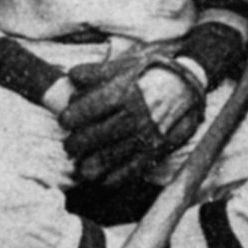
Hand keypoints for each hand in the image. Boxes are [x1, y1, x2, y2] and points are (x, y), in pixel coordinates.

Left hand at [60, 49, 203, 186]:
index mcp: (125, 92)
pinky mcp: (157, 149)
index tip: (64, 121)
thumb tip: (71, 76)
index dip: (74, 116)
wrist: (184, 86)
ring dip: (94, 164)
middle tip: (69, 147)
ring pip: (115, 154)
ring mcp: (148, 134)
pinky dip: (118, 177)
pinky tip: (104, 180)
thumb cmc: (146, 76)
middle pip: (100, 134)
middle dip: (79, 143)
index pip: (93, 107)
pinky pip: (135, 167)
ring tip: (81, 168)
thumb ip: (95, 73)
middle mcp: (136, 114)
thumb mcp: (122, 67)